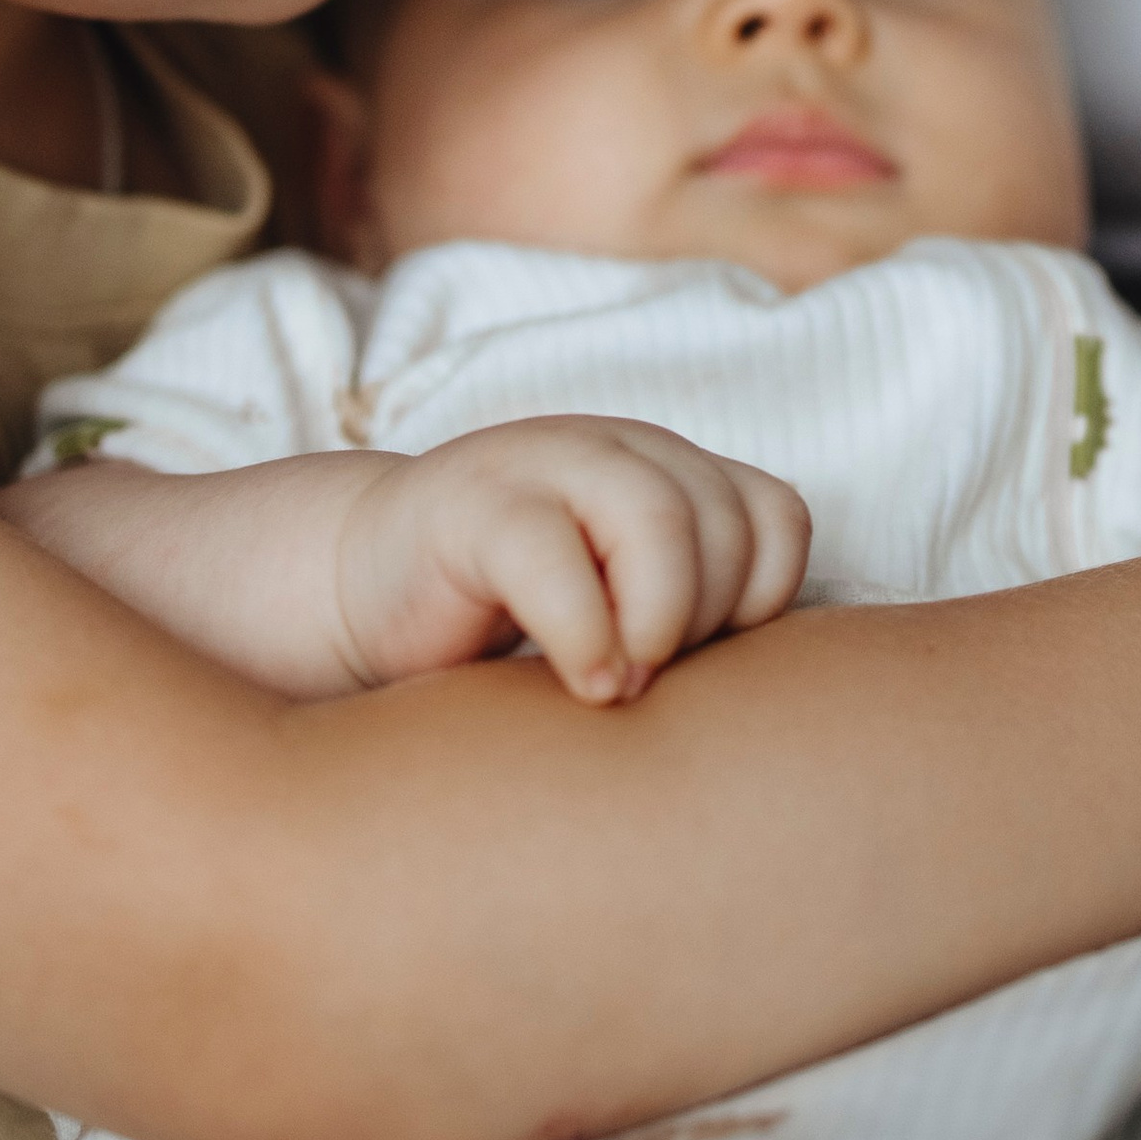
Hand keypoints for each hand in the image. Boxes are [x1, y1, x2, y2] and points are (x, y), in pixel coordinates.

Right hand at [327, 416, 811, 701]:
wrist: (366, 588)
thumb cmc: (513, 619)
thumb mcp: (624, 602)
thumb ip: (695, 610)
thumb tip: (773, 689)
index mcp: (667, 468)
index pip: (774, 518)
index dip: (760, 602)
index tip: (700, 658)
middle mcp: (616, 450)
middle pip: (723, 523)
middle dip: (703, 623)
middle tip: (651, 679)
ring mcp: (541, 462)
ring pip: (657, 518)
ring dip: (656, 623)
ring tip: (620, 684)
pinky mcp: (470, 505)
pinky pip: (550, 554)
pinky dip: (582, 632)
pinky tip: (579, 681)